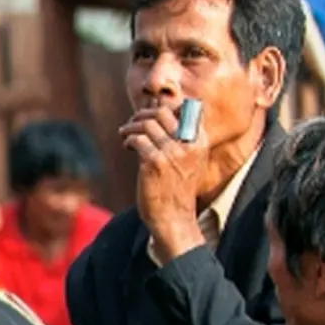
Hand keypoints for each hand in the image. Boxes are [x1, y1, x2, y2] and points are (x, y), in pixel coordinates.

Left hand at [121, 103, 207, 259]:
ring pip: (147, 124)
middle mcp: (188, 144)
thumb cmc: (178, 189)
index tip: (152, 114)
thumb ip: (183, 140)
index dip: (165, 107)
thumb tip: (162, 118)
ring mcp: (172, 153)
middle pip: (162, 112)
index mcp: (200, 141)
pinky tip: (127, 146)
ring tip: (124, 133)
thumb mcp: (191, 161)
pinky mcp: (154, 163)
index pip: (186, 109)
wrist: (174, 217)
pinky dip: (129, 140)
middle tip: (132, 122)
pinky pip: (137, 140)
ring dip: (131, 126)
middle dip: (143, 114)